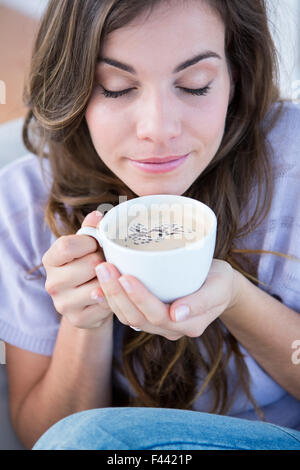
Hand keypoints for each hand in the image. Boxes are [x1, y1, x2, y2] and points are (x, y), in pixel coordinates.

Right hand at [42, 211, 113, 328]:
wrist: (91, 302)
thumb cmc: (89, 267)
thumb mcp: (87, 246)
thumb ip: (91, 230)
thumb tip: (97, 215)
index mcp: (50, 259)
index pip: (67, 246)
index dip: (89, 243)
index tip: (96, 245)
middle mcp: (52, 282)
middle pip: (89, 265)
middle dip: (104, 262)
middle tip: (106, 264)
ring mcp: (62, 304)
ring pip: (98, 286)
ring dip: (109, 281)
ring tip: (108, 279)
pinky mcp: (77, 319)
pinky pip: (105, 305)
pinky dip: (112, 299)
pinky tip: (110, 295)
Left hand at [95, 257, 240, 339]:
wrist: (219, 286)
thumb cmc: (220, 281)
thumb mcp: (220, 287)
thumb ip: (202, 301)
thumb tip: (177, 314)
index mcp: (189, 324)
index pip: (158, 315)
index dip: (140, 298)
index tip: (126, 276)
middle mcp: (170, 329)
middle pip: (137, 317)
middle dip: (117, 293)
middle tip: (104, 267)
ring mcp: (158, 324)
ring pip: (127, 317)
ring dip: (111, 295)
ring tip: (101, 269)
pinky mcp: (149, 315)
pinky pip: (126, 312)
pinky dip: (110, 300)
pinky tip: (98, 285)